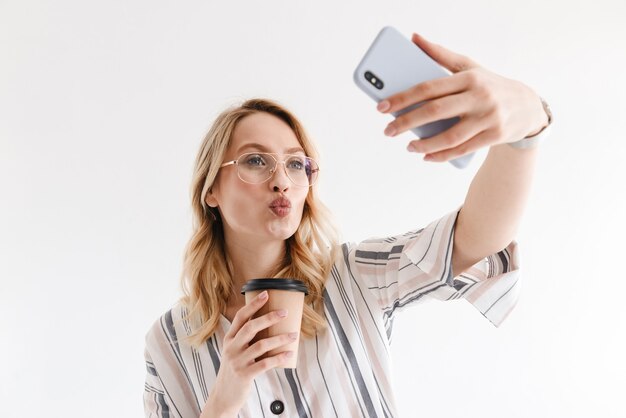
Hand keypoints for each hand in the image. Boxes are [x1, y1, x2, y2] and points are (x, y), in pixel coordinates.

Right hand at [202, 291, 296, 416]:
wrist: (224, 395)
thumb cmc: (235, 368)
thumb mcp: (235, 350)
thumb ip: (246, 338)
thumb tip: (269, 322)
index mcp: (229, 338)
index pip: (240, 317)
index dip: (253, 305)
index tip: (266, 294)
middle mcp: (232, 348)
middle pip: (250, 328)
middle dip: (269, 318)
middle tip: (285, 313)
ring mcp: (237, 361)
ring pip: (261, 345)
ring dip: (280, 339)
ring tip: (294, 335)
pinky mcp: (245, 375)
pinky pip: (265, 364)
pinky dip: (279, 358)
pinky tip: (289, 353)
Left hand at [377, 33, 548, 162]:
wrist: (528, 106)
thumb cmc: (490, 85)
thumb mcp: (469, 67)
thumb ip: (440, 54)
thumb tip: (414, 38)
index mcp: (469, 77)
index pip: (429, 87)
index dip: (403, 98)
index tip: (382, 106)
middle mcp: (479, 96)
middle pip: (435, 111)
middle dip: (407, 122)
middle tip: (388, 130)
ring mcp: (488, 117)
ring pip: (449, 136)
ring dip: (424, 144)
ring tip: (408, 146)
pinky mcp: (494, 136)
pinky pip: (462, 150)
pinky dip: (441, 155)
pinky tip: (425, 156)